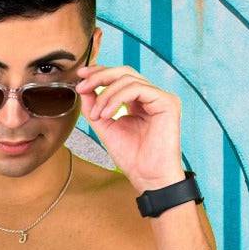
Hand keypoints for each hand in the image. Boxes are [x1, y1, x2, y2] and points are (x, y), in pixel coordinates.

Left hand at [75, 65, 186, 192]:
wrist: (147, 176)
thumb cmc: (132, 157)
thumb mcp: (105, 126)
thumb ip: (95, 106)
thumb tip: (83, 87)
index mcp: (139, 101)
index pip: (120, 78)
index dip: (100, 73)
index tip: (81, 76)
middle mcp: (151, 96)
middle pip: (124, 72)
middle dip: (100, 76)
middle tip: (82, 86)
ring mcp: (161, 98)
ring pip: (128, 79)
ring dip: (106, 94)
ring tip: (97, 114)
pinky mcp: (167, 102)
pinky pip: (137, 89)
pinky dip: (117, 98)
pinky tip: (107, 113)